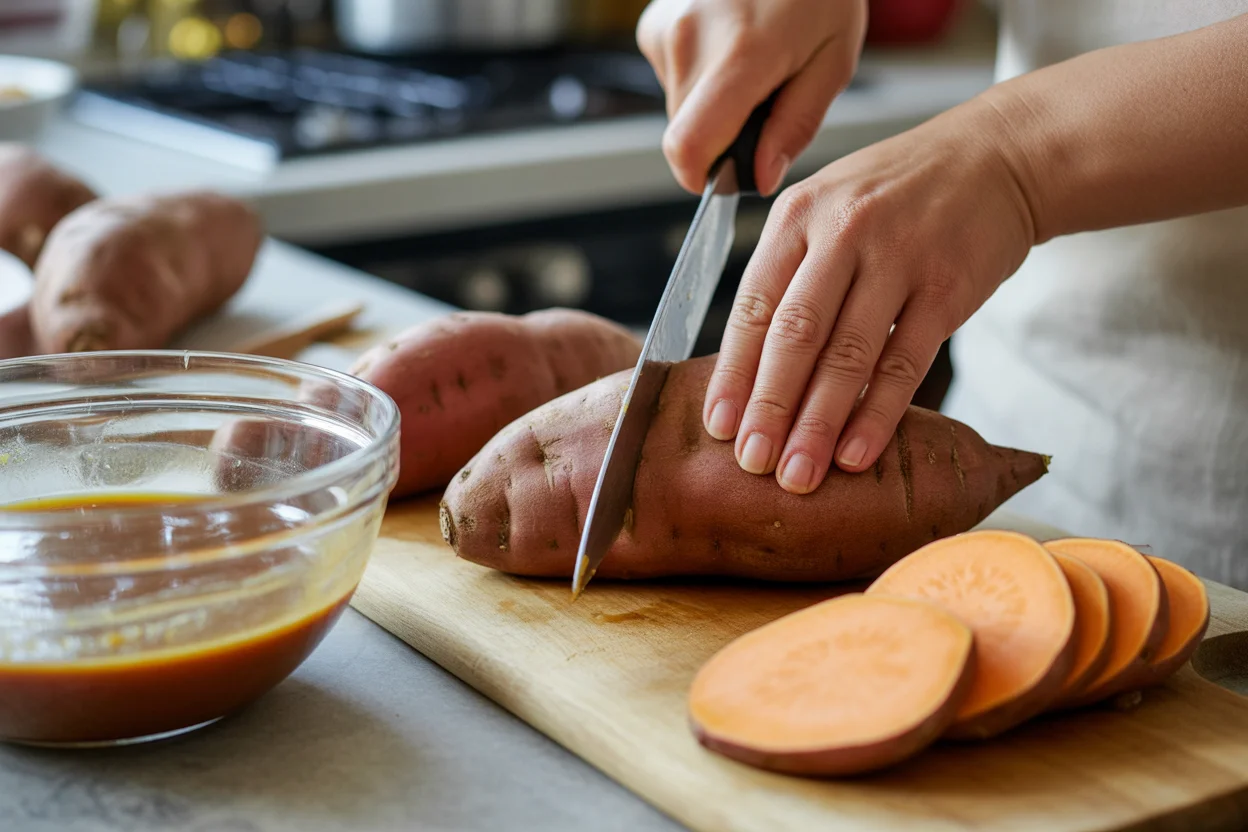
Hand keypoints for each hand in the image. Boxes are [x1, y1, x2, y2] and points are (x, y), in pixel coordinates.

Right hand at [637, 0, 866, 195]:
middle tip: (765, 102)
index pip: (688, 148)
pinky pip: (673, 81)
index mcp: (740, 56)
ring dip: (713, 107)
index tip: (730, 176)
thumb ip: (795, 126)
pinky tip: (729, 49)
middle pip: (686, 135)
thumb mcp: (833, 61)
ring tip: (752, 66)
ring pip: (680, 110)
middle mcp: (690, 41)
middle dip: (723, 138)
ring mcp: (665, 29)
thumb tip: (760, 177)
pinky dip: (700, 80)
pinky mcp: (653, 25)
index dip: (705, 177)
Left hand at [701, 99, 1037, 493]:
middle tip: (752, 463)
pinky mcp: (948, 286)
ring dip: (819, 423)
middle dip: (769, 406)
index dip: (734, 372)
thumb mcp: (829, 207)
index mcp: (798, 217)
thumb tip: (750, 366)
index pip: (753, 305)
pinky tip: (856, 454)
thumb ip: (789, 271)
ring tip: (798, 475)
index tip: (718, 426)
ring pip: (848, 355)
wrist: (998, 155)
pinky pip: (905, 361)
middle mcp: (842, 233)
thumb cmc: (898, 194)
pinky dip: (878, 413)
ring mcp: (899, 258)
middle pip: (795, 334)